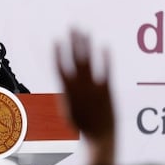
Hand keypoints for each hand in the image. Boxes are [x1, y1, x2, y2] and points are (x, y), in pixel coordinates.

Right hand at [55, 29, 113, 164]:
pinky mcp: (107, 90)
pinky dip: (105, 58)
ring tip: (85, 32)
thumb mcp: (68, 109)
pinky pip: (106, 71)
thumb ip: (66, 93)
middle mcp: (79, 87)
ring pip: (89, 62)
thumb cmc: (83, 125)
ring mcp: (93, 88)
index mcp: (67, 92)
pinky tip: (105, 46)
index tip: (57, 39)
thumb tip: (64, 80)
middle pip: (75, 60)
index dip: (58, 53)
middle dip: (73, 42)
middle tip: (72, 27)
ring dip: (86, 46)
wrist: (100, 137)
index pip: (60, 67)